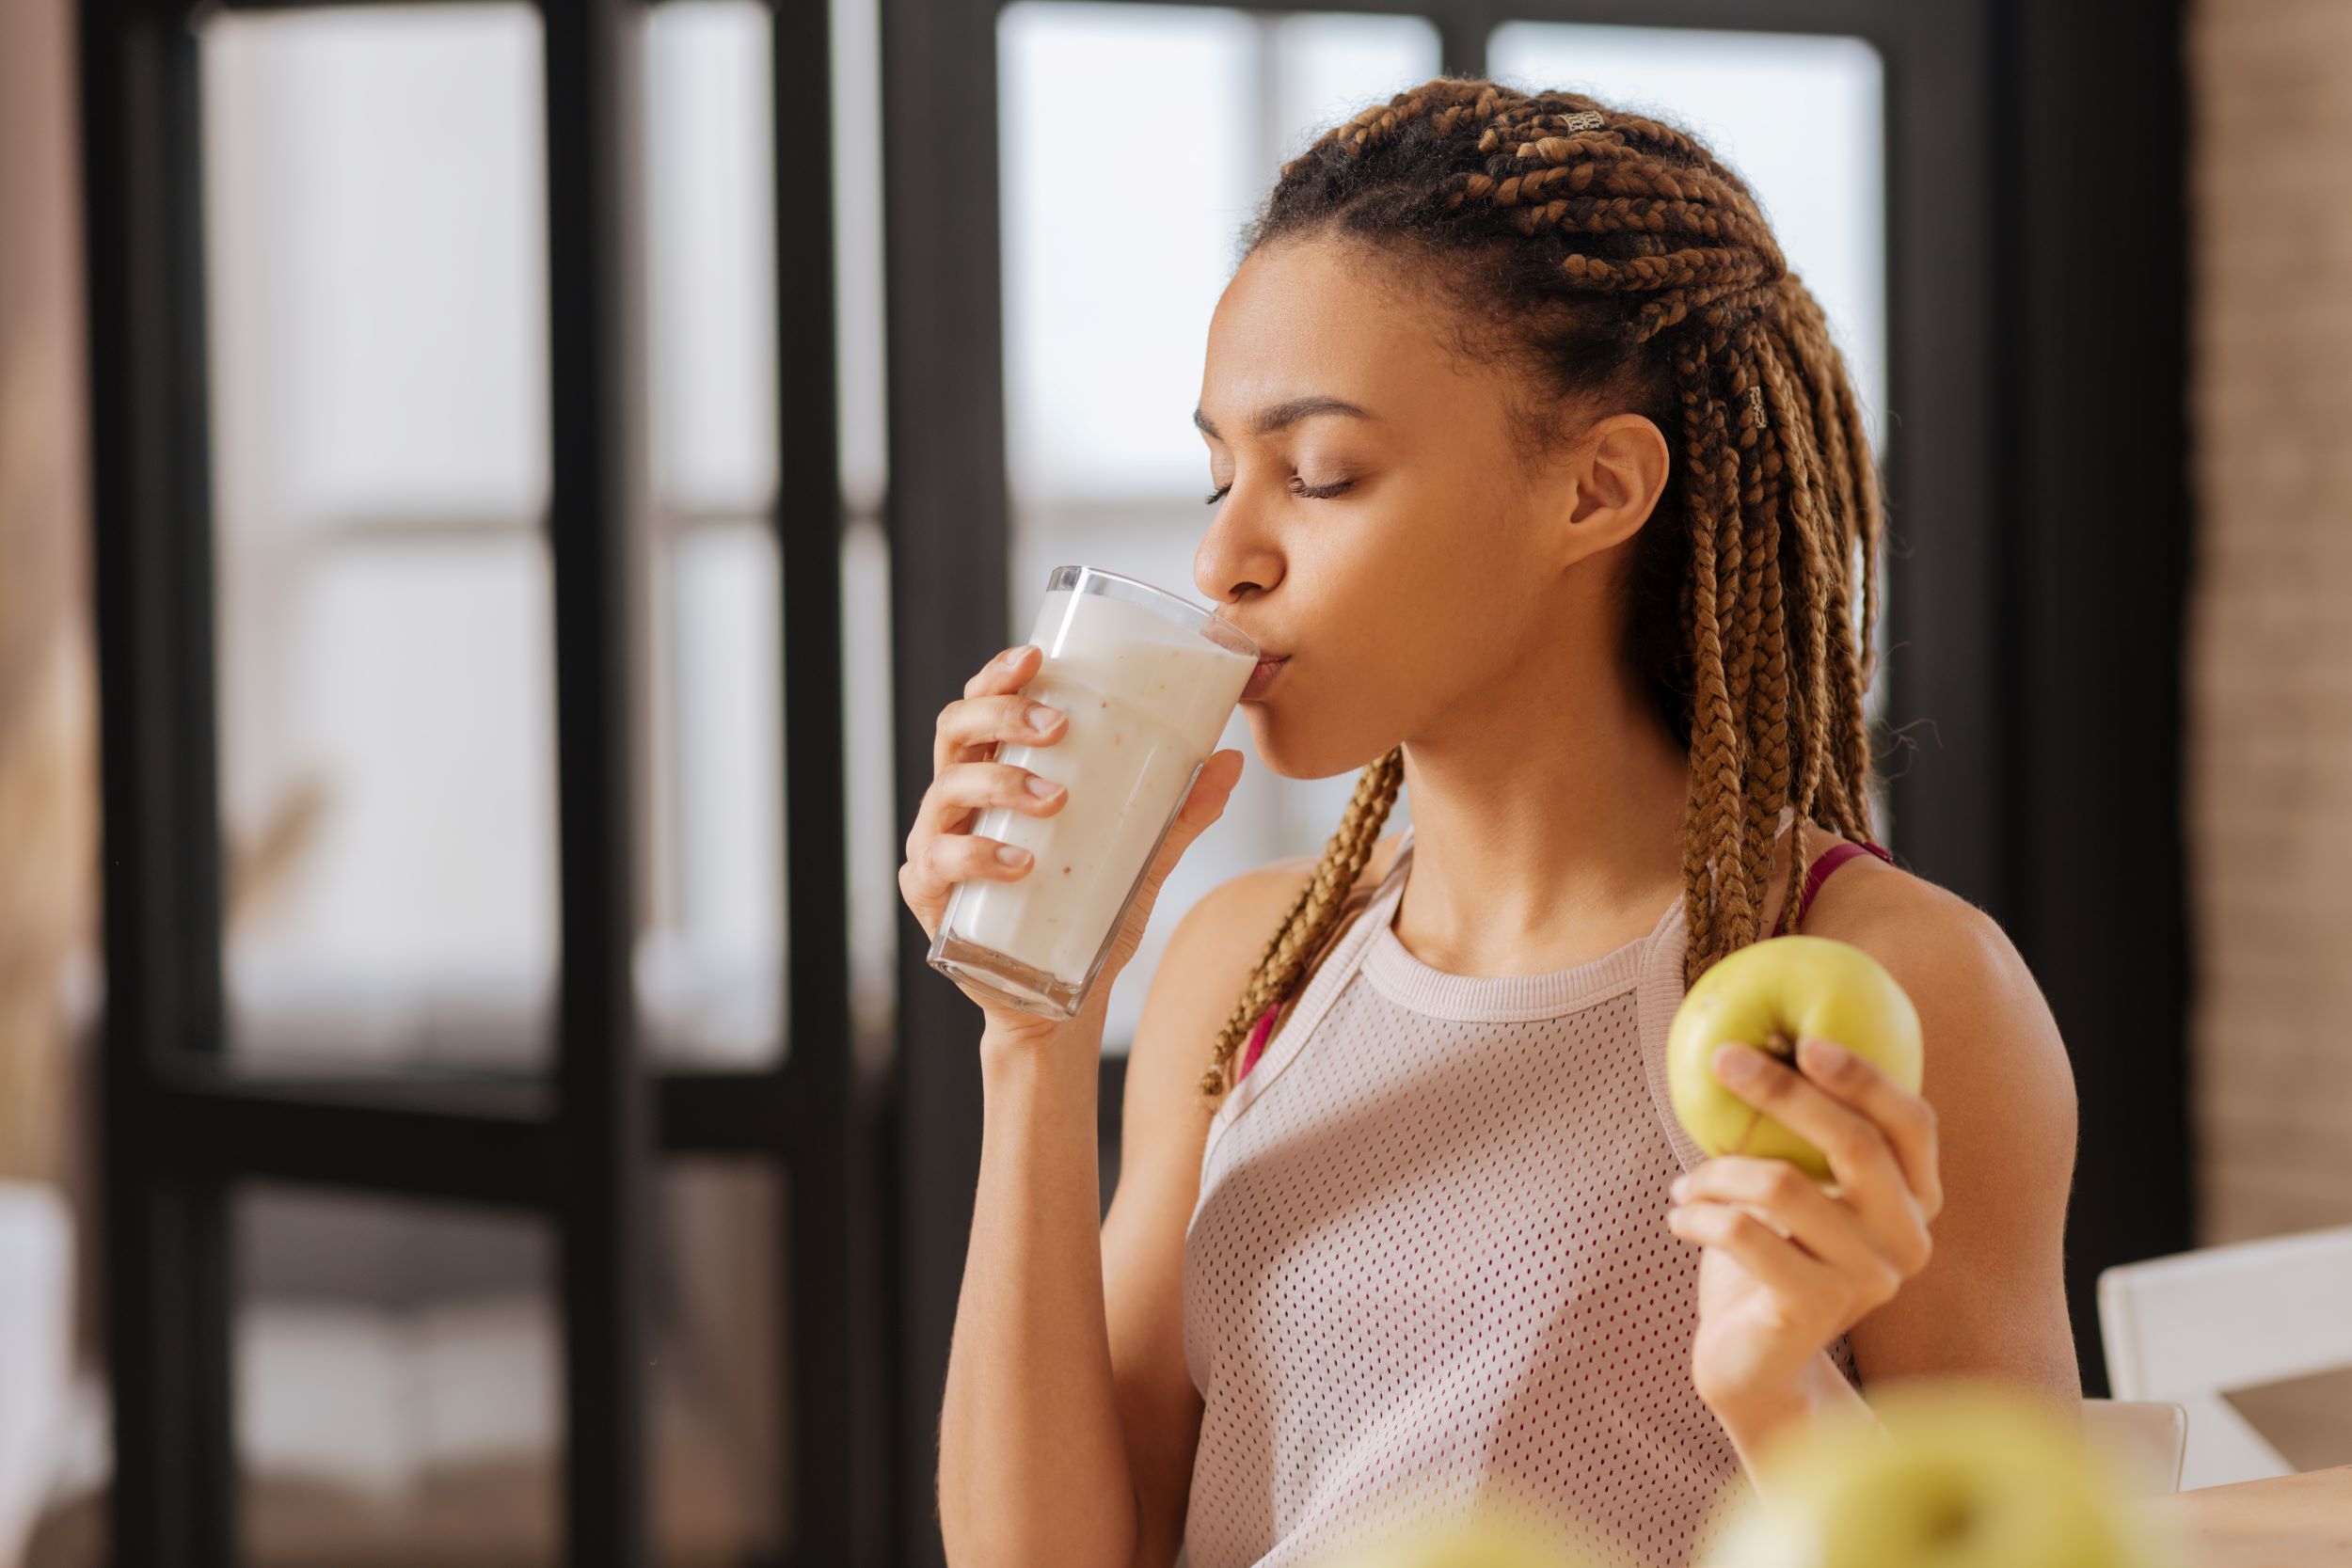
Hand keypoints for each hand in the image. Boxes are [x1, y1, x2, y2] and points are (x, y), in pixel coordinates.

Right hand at [898, 643, 1245, 1049]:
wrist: (1057, 1002)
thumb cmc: (1088, 915)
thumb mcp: (1141, 858)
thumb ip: (1179, 813)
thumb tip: (1233, 761)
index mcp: (995, 773)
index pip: (983, 706)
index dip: (998, 674)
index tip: (1036, 656)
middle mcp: (957, 802)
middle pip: (955, 732)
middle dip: (1002, 715)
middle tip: (1057, 727)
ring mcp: (936, 847)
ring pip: (947, 790)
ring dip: (1000, 782)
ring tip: (1055, 797)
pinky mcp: (930, 899)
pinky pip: (939, 865)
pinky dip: (979, 857)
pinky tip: (1022, 863)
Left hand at [1665, 1036, 1943, 1422]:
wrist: (1753, 1365)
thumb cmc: (1768, 1259)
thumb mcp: (1793, 1191)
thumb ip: (1797, 1136)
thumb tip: (1751, 1041)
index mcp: (1914, 1201)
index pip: (1912, 1124)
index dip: (1866, 1077)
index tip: (1806, 1040)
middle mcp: (1907, 1240)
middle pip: (1855, 1142)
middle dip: (1784, 1092)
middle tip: (1724, 1061)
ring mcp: (1869, 1280)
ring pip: (1784, 1185)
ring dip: (1717, 1170)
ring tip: (1685, 1182)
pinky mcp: (1816, 1310)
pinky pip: (1745, 1234)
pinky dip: (1698, 1214)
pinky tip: (1678, 1217)